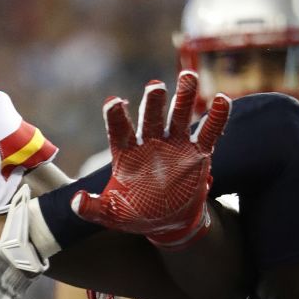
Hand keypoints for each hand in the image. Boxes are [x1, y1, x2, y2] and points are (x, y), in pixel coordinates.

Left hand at [72, 71, 230, 248]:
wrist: (167, 222)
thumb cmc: (134, 213)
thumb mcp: (111, 214)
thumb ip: (93, 208)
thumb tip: (75, 203)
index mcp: (126, 153)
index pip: (119, 131)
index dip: (116, 116)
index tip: (112, 101)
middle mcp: (150, 143)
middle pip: (151, 117)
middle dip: (153, 102)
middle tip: (155, 86)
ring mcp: (175, 145)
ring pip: (179, 116)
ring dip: (184, 97)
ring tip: (188, 76)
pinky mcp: (198, 153)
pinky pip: (209, 133)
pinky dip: (216, 118)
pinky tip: (223, 101)